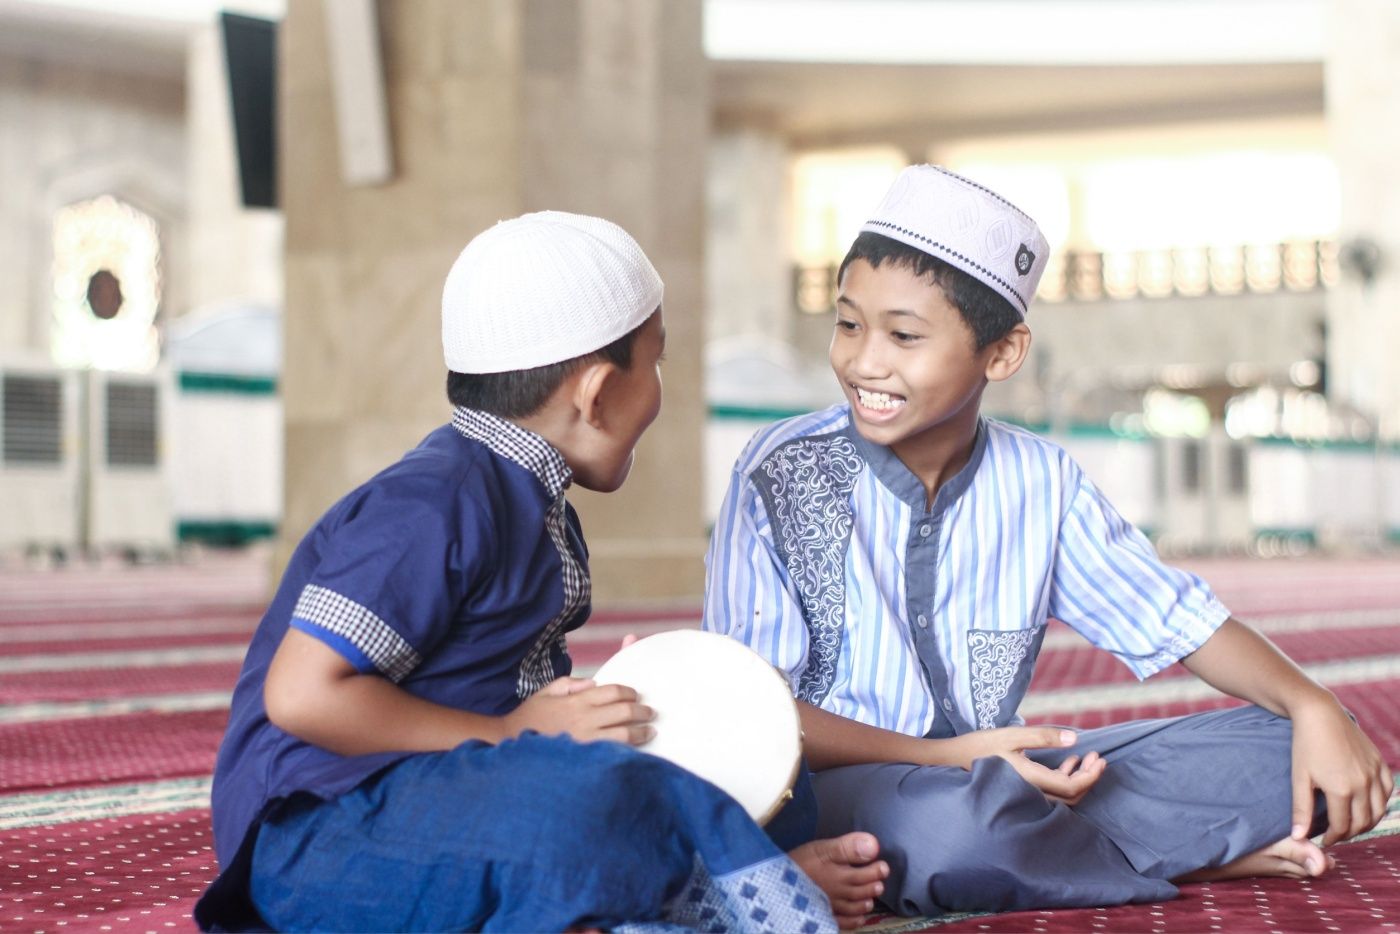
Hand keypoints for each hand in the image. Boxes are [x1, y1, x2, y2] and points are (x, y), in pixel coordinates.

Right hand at [503, 677, 654, 745]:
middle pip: (624, 712)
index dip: (630, 692)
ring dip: (641, 732)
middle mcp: (584, 719)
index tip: (635, 696)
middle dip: (642, 711)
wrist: (510, 743)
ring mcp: (585, 741)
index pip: (614, 691)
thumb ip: (571, 683)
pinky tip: (635, 751)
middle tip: (650, 713)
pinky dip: (627, 751)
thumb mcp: (547, 691)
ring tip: (649, 732)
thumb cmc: (530, 717)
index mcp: (577, 700)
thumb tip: (595, 684)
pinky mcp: (584, 759)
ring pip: (624, 735)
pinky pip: (612, 754)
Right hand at [945, 726, 1106, 805]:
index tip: (1101, 759)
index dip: (1090, 776)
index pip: (1071, 788)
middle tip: (1098, 757)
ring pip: (1063, 796)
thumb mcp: (1012, 735)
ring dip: (1079, 778)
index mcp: (1031, 780)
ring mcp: (1027, 794)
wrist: (954, 760)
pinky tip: (1068, 761)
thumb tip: (1074, 739)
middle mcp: (1031, 793)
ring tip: (1086, 757)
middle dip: (1089, 778)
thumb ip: (1043, 737)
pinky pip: (1052, 792)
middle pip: (1071, 797)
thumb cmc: (981, 746)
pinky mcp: (1024, 791)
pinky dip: (1065, 778)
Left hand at [1289, 697, 1393, 844]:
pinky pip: (1387, 791)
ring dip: (1366, 822)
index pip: (1342, 826)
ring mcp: (1375, 772)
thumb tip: (1299, 837)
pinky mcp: (1380, 762)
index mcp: (1342, 789)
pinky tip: (1367, 806)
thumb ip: (1301, 810)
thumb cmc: (1305, 745)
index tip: (1324, 840)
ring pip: (1378, 810)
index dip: (1333, 838)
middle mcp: (1363, 783)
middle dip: (1349, 833)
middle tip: (1337, 834)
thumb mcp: (1299, 778)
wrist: (1320, 713)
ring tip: (1350, 824)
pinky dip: (1380, 803)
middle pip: (1363, 822)